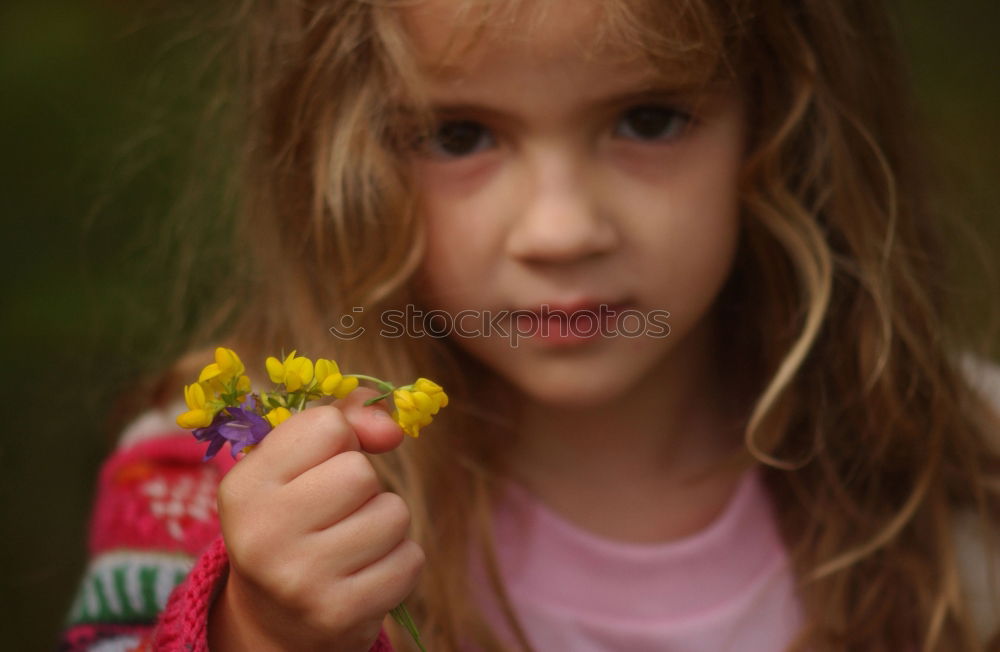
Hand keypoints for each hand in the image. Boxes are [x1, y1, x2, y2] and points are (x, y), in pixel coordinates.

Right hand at [208, 388, 424, 651]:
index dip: (340, 440)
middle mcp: (263, 535)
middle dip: (364, 486)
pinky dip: (399, 561)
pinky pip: (409, 559)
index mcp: (244, 488)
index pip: (328, 426)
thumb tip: (392, 429)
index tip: (320, 468)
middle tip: (338, 512)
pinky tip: (365, 572)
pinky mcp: (339, 614)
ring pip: (393, 514)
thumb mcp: (298, 463)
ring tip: (351, 543)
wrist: (277, 618)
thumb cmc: (297, 518)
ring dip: (385, 524)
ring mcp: (299, 580)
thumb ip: (346, 420)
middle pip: (361, 473)